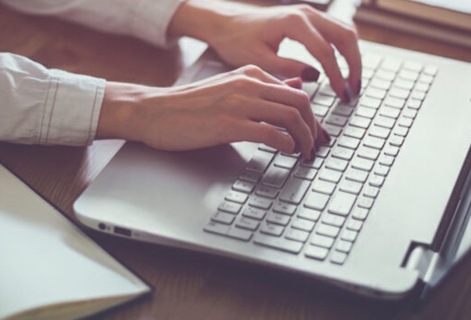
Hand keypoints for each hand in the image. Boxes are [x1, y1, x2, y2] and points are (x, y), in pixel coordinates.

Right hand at [96, 65, 328, 158]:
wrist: (155, 111)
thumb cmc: (190, 105)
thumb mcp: (230, 87)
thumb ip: (263, 88)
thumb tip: (297, 85)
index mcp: (251, 73)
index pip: (296, 91)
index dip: (313, 116)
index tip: (315, 134)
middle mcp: (248, 84)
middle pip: (301, 102)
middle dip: (314, 128)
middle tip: (315, 146)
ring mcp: (239, 103)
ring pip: (290, 116)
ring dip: (304, 139)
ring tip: (303, 153)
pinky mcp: (228, 124)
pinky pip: (270, 133)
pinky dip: (286, 145)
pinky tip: (286, 152)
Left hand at [169, 0, 361, 101]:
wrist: (225, 23)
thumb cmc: (236, 41)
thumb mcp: (259, 60)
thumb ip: (288, 68)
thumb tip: (315, 78)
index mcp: (293, 22)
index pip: (325, 51)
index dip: (337, 76)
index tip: (341, 96)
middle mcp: (305, 13)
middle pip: (345, 36)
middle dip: (354, 65)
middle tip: (353, 91)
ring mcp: (309, 13)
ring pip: (345, 31)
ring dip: (353, 56)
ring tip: (351, 83)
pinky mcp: (308, 18)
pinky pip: (336, 30)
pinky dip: (343, 49)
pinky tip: (341, 69)